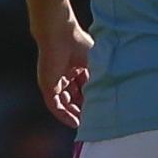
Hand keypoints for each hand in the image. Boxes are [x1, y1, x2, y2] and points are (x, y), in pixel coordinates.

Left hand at [36, 12, 94, 129]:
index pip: (83, 88)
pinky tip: (74, 122)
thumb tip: (110, 92)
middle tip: (93, 119)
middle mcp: (63, 76)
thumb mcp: (94, 63)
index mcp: (74, 68)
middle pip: (73, 97)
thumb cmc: (78, 42)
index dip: (91, 98)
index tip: (100, 108)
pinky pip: (55, 105)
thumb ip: (98, 77)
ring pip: (64, 103)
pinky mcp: (47, 86)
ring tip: (84, 123)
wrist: (59, 33)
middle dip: (82, 108)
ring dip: (73, 114)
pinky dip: (63, 115)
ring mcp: (54, 82)